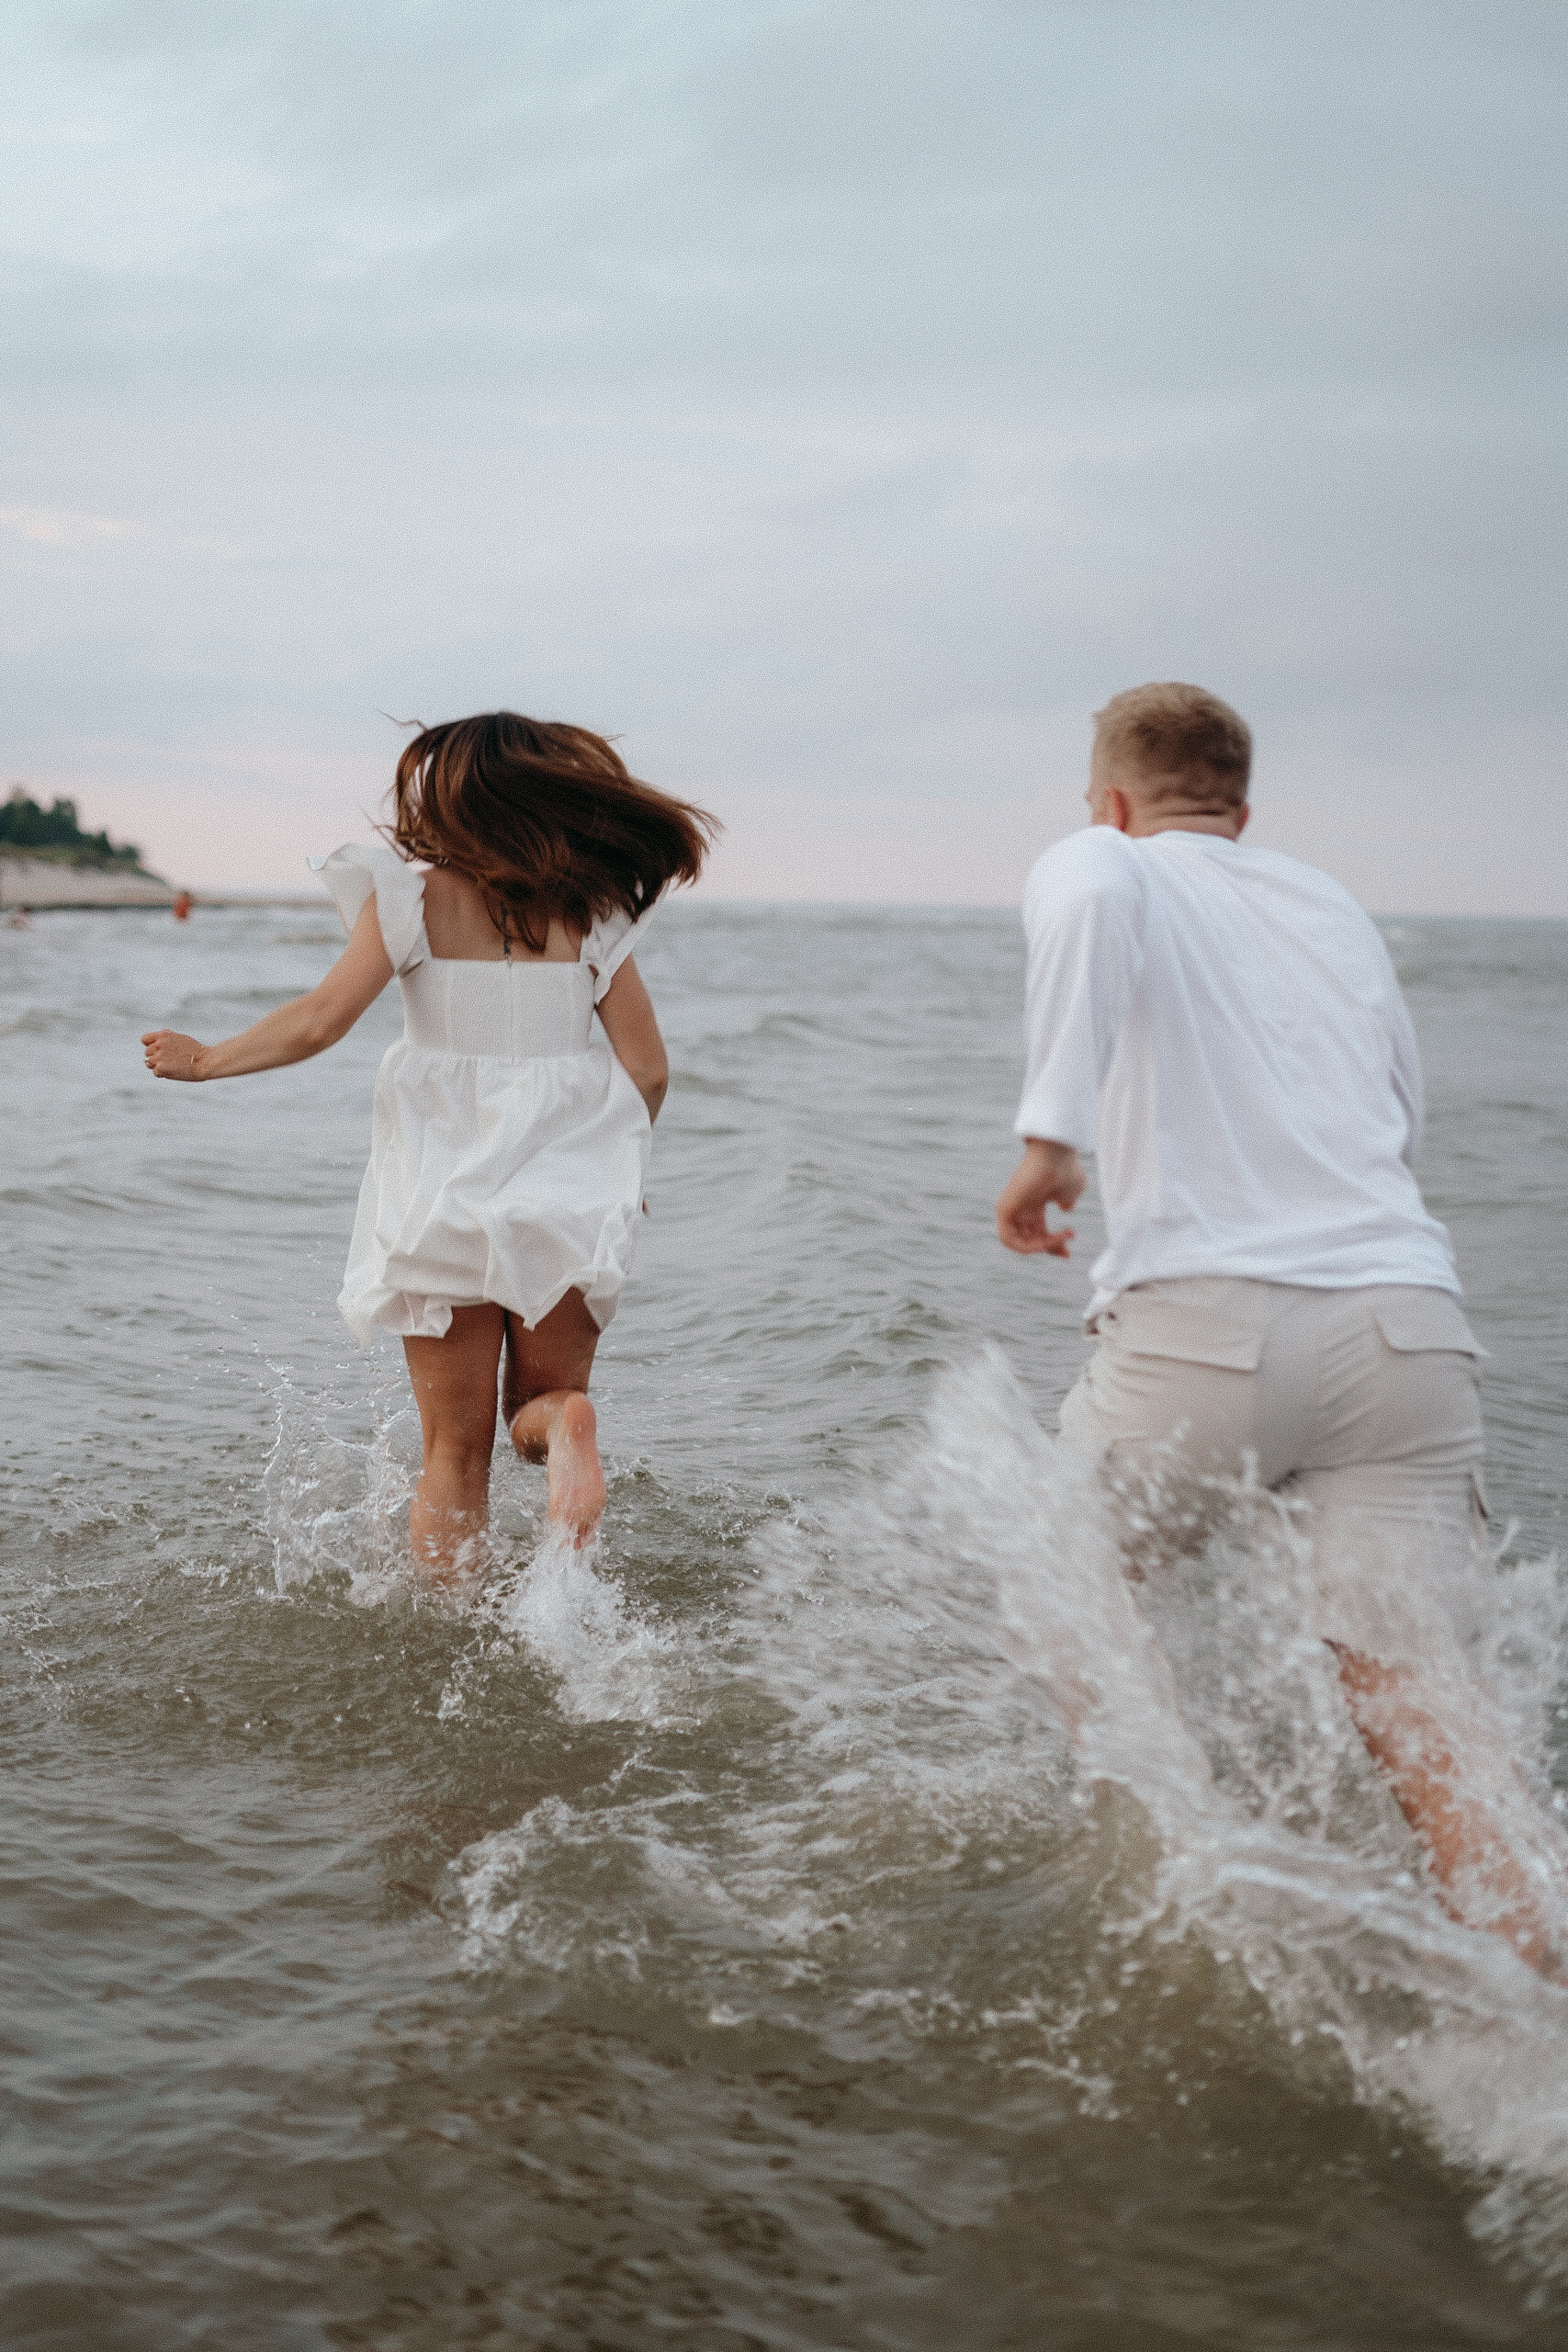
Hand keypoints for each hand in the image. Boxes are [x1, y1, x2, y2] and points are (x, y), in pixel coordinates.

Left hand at [142, 1029, 206, 1080]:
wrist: (205, 1062)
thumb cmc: (196, 1051)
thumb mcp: (180, 1039)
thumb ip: (166, 1041)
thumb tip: (155, 1045)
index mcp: (163, 1035)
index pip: (145, 1039)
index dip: (150, 1045)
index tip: (158, 1050)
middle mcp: (159, 1044)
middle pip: (147, 1053)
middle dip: (156, 1057)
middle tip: (170, 1061)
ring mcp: (159, 1056)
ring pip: (149, 1063)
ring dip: (158, 1066)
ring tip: (173, 1066)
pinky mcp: (160, 1067)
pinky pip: (156, 1072)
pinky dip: (163, 1074)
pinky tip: (174, 1071)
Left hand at [996, 1138, 1084, 1256]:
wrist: (1056, 1154)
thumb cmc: (1065, 1168)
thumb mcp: (1070, 1191)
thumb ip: (1067, 1201)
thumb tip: (1065, 1208)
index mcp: (1035, 1202)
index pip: (1039, 1232)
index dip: (1053, 1245)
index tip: (1068, 1254)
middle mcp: (1022, 1206)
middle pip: (1030, 1239)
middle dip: (1049, 1249)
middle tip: (1066, 1249)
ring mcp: (1011, 1207)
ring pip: (1020, 1242)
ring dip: (1042, 1247)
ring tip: (1059, 1240)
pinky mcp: (1004, 1209)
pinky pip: (1009, 1239)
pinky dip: (1026, 1247)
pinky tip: (1044, 1243)